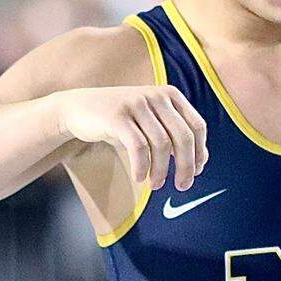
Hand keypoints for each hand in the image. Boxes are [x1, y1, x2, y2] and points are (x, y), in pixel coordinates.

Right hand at [54, 84, 207, 190]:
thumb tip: (201, 162)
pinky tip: (139, 177)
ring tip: (156, 185)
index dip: (199, 152)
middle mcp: (156, 95)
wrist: (79, 108)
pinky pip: (138, 146)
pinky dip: (142, 166)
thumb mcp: (151, 122)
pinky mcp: (117, 115)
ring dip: (161, 170)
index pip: (197, 126)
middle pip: (183, 136)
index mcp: (170, 95)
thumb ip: (175, 136)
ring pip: (161, 144)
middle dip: (186, 166)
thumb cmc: (122, 121)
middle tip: (183, 186)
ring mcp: (136, 103)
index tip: (196, 172)